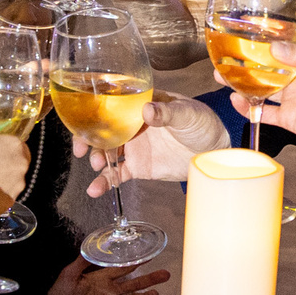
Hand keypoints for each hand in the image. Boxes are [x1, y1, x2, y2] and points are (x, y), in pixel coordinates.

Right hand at [0, 134, 30, 211]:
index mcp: (13, 143)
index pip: (18, 146)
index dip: (8, 152)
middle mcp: (21, 162)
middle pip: (19, 165)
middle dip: (8, 168)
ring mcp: (18, 183)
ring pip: (15, 182)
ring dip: (3, 183)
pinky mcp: (11, 200)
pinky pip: (6, 197)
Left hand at [45, 257, 168, 294]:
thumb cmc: (60, 293)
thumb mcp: (68, 274)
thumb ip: (80, 262)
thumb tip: (87, 249)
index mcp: (101, 278)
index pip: (122, 268)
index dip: (134, 262)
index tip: (148, 255)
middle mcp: (110, 290)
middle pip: (134, 284)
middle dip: (150, 279)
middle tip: (164, 275)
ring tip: (156, 294)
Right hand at [78, 96, 228, 191]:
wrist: (213, 150)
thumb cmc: (202, 123)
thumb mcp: (187, 113)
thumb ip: (166, 112)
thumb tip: (147, 110)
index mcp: (141, 104)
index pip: (111, 105)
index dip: (93, 112)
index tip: (84, 123)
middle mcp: (132, 124)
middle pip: (102, 129)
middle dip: (88, 139)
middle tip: (82, 150)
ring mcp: (133, 145)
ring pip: (106, 152)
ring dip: (97, 160)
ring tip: (98, 167)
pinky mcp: (138, 166)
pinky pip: (117, 174)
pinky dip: (105, 182)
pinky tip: (96, 190)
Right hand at [234, 41, 295, 154]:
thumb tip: (275, 47)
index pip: (281, 47)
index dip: (262, 41)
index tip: (242, 32)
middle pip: (264, 68)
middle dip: (244, 63)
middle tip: (223, 56)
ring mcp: (291, 99)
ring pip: (260, 89)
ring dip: (241, 84)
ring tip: (220, 76)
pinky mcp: (289, 119)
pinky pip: (264, 113)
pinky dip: (249, 109)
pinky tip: (236, 101)